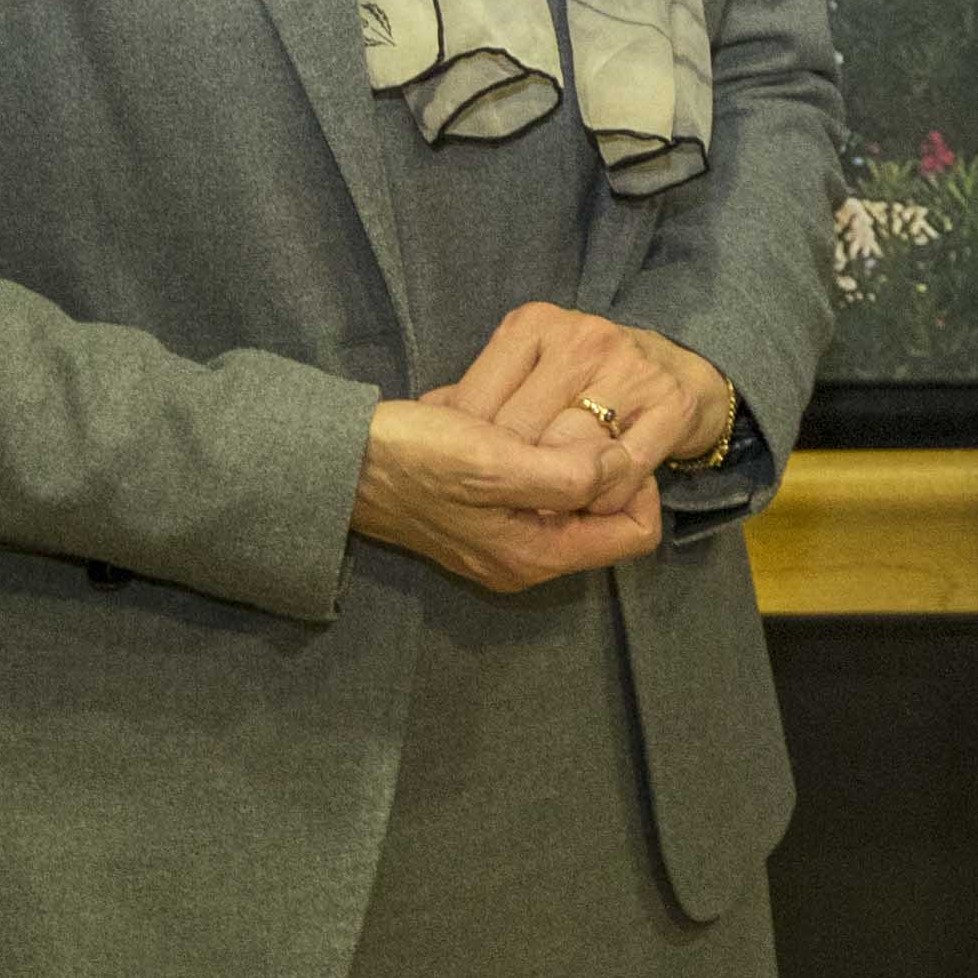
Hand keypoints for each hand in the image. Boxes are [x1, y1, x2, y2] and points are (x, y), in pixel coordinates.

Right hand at [350, 395, 659, 592]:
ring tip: (540, 421)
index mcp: (539, 554)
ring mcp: (504, 539)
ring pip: (573, 498)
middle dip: (603, 468)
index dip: (639, 484)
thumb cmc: (414, 459)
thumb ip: (567, 474)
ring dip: (567, 457)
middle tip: (577, 424)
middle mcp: (528, 557)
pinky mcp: (483, 515)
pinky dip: (536, 455)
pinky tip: (511, 426)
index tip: (612, 441)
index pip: (637, 532)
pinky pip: (536, 488)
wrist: (337, 463)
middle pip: (608, 516)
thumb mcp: (495, 463)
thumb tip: (622, 465)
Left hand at [433, 302, 741, 517]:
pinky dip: (603, 500)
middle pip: (521, 437)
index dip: (467, 451)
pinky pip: (618, 475)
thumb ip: (476, 395)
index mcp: (531, 325)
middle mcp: (581, 337)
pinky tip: (596, 500)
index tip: (471, 471)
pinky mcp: (671, 404)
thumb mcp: (522, 373)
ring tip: (552, 505)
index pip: (476, 405)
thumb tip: (426, 415)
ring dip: (559, 496)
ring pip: (569, 459)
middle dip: (513, 479)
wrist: (682, 374)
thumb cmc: (584, 382)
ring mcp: (629, 366)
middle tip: (511, 501)